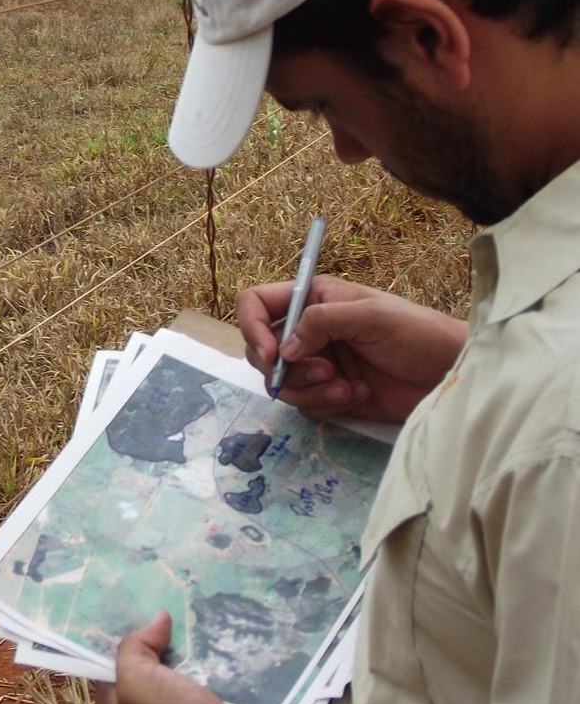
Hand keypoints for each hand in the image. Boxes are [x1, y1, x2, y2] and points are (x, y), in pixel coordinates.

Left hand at [93, 612, 296, 703]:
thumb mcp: (138, 683)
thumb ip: (135, 648)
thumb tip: (157, 620)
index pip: (108, 662)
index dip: (116, 633)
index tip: (129, 601)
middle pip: (147, 662)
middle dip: (156, 633)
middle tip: (166, 596)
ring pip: (180, 667)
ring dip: (188, 643)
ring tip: (193, 605)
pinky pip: (207, 677)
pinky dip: (211, 658)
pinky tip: (216, 632)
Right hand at [236, 276, 466, 423]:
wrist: (451, 374)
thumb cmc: (418, 333)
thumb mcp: (371, 316)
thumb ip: (322, 322)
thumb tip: (283, 350)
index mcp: (312, 299)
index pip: (255, 303)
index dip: (251, 327)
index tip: (272, 356)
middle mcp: (307, 330)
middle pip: (261, 350)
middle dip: (288, 369)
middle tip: (326, 372)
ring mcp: (317, 363)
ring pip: (281, 383)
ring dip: (311, 390)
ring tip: (349, 388)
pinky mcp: (329, 392)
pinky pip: (303, 404)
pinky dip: (325, 404)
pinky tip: (358, 396)